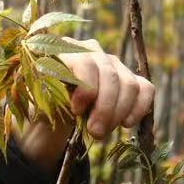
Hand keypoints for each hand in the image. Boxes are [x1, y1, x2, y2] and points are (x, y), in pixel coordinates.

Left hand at [14, 38, 154, 165]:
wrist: (54, 114)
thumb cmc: (44, 106)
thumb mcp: (38, 102)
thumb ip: (47, 96)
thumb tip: (62, 98)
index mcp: (65, 50)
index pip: (84, 63)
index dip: (86, 88)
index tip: (76, 111)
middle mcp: (92, 51)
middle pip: (110, 76)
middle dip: (105, 108)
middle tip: (95, 133)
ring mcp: (113, 63)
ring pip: (129, 84)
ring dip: (118, 113)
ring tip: (101, 133)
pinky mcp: (129, 77)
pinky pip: (145, 89)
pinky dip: (139, 108)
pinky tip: (126, 124)